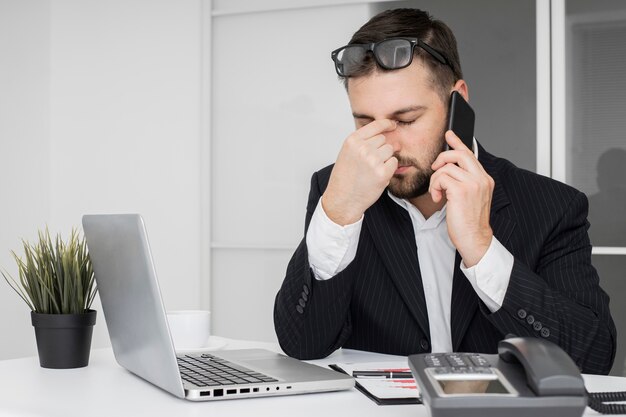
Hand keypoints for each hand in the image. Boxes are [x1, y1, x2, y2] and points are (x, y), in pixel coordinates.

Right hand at [323, 119, 397, 224]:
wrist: (342, 200)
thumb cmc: (344, 178)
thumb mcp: (348, 153)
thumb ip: (364, 141)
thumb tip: (390, 132)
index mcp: (352, 141)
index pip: (376, 124)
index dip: (387, 124)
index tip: (392, 125)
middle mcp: (362, 148)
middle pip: (384, 139)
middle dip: (381, 148)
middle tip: (371, 162)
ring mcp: (373, 160)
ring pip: (390, 150)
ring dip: (385, 158)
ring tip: (372, 170)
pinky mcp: (383, 173)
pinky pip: (394, 162)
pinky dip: (389, 168)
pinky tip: (377, 175)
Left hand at [429, 131, 494, 266]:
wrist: (474, 238)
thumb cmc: (469, 222)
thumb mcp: (469, 198)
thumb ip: (463, 182)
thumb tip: (447, 170)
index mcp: (485, 179)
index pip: (470, 154)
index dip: (458, 142)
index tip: (449, 134)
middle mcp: (481, 179)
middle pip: (459, 154)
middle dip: (442, 158)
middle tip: (435, 168)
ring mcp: (473, 183)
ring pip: (446, 167)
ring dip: (436, 180)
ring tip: (437, 193)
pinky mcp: (461, 190)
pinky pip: (441, 178)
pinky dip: (435, 187)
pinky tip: (437, 198)